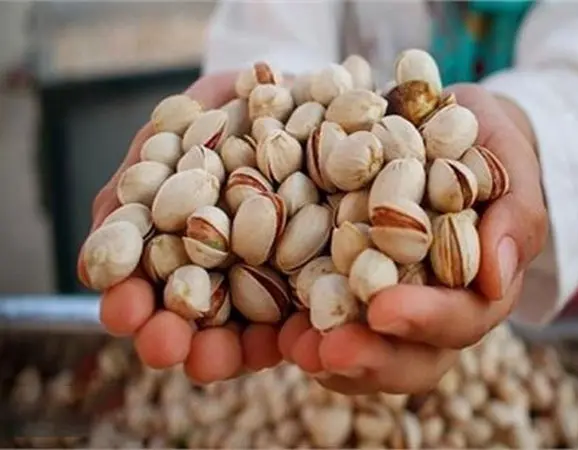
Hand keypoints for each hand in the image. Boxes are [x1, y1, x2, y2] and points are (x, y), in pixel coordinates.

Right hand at [81, 72, 284, 382]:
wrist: (302, 95)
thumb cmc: (225, 111)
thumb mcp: (172, 134)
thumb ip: (132, 190)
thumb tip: (96, 256)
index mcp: (175, 248)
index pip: (144, 290)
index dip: (129, 306)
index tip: (122, 311)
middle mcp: (221, 273)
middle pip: (190, 323)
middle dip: (171, 339)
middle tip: (163, 345)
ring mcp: (270, 280)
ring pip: (243, 331)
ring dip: (226, 353)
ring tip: (216, 357)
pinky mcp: (318, 279)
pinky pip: (309, 313)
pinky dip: (298, 333)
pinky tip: (291, 341)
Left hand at [279, 83, 548, 393]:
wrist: (441, 127)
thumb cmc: (482, 143)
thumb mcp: (507, 159)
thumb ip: (516, 211)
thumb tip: (499, 277)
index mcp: (478, 286)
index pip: (462, 318)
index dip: (427, 321)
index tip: (383, 310)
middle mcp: (433, 308)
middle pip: (411, 359)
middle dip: (371, 359)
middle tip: (328, 350)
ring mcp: (387, 303)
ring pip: (367, 357)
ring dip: (329, 359)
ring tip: (291, 345)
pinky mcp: (344, 289)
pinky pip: (325, 327)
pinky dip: (300, 332)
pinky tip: (274, 328)